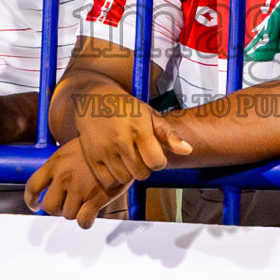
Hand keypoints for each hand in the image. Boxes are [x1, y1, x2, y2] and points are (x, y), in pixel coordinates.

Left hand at [24, 140, 130, 228]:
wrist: (120, 143)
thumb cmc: (98, 146)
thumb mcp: (71, 149)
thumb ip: (59, 166)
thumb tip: (51, 182)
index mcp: (55, 163)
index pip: (32, 186)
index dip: (31, 200)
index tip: (35, 205)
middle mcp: (64, 176)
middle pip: (49, 206)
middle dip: (58, 208)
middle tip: (68, 203)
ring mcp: (79, 188)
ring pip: (68, 215)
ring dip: (75, 212)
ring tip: (85, 201)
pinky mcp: (96, 198)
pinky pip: (83, 221)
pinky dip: (85, 222)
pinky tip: (90, 216)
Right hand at [77, 98, 191, 187]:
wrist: (94, 100)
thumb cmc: (126, 108)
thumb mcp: (150, 114)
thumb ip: (169, 134)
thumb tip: (187, 150)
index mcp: (139, 128)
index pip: (156, 162)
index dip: (159, 161)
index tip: (154, 154)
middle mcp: (120, 140)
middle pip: (141, 174)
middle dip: (144, 168)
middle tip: (139, 155)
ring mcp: (104, 149)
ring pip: (124, 179)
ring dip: (129, 172)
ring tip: (127, 158)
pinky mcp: (91, 157)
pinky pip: (107, 180)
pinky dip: (113, 176)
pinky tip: (115, 163)